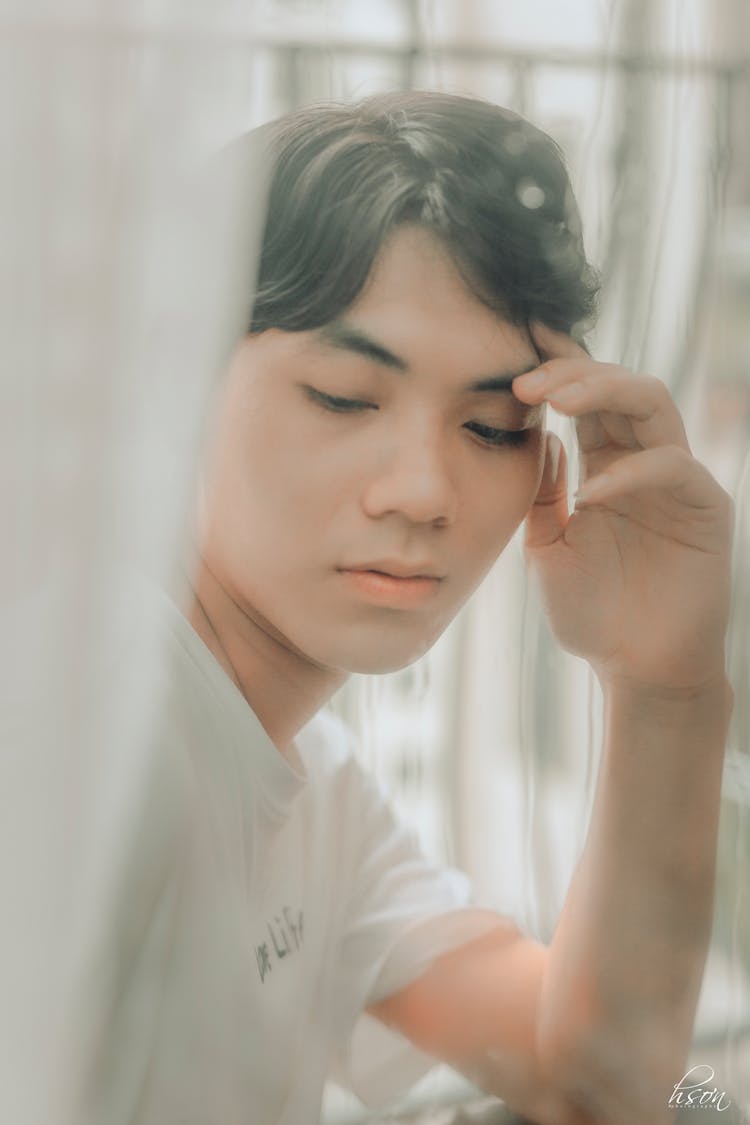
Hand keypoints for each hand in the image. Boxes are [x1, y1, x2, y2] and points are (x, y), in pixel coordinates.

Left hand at [512, 323, 733, 693]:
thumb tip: (538, 438)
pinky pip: (673, 467)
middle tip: (527, 381)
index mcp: (606, 466)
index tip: (512, 356)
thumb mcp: (548, 547)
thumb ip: (543, 494)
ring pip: (652, 404)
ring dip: (604, 394)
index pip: (584, 401)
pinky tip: (594, 492)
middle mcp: (642, 463)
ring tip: (557, 402)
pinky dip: (632, 472)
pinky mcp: (705, 508)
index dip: (555, 371)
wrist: (636, 668)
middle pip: (618, 387)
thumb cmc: (593, 611)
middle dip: (572, 374)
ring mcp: (677, 481)